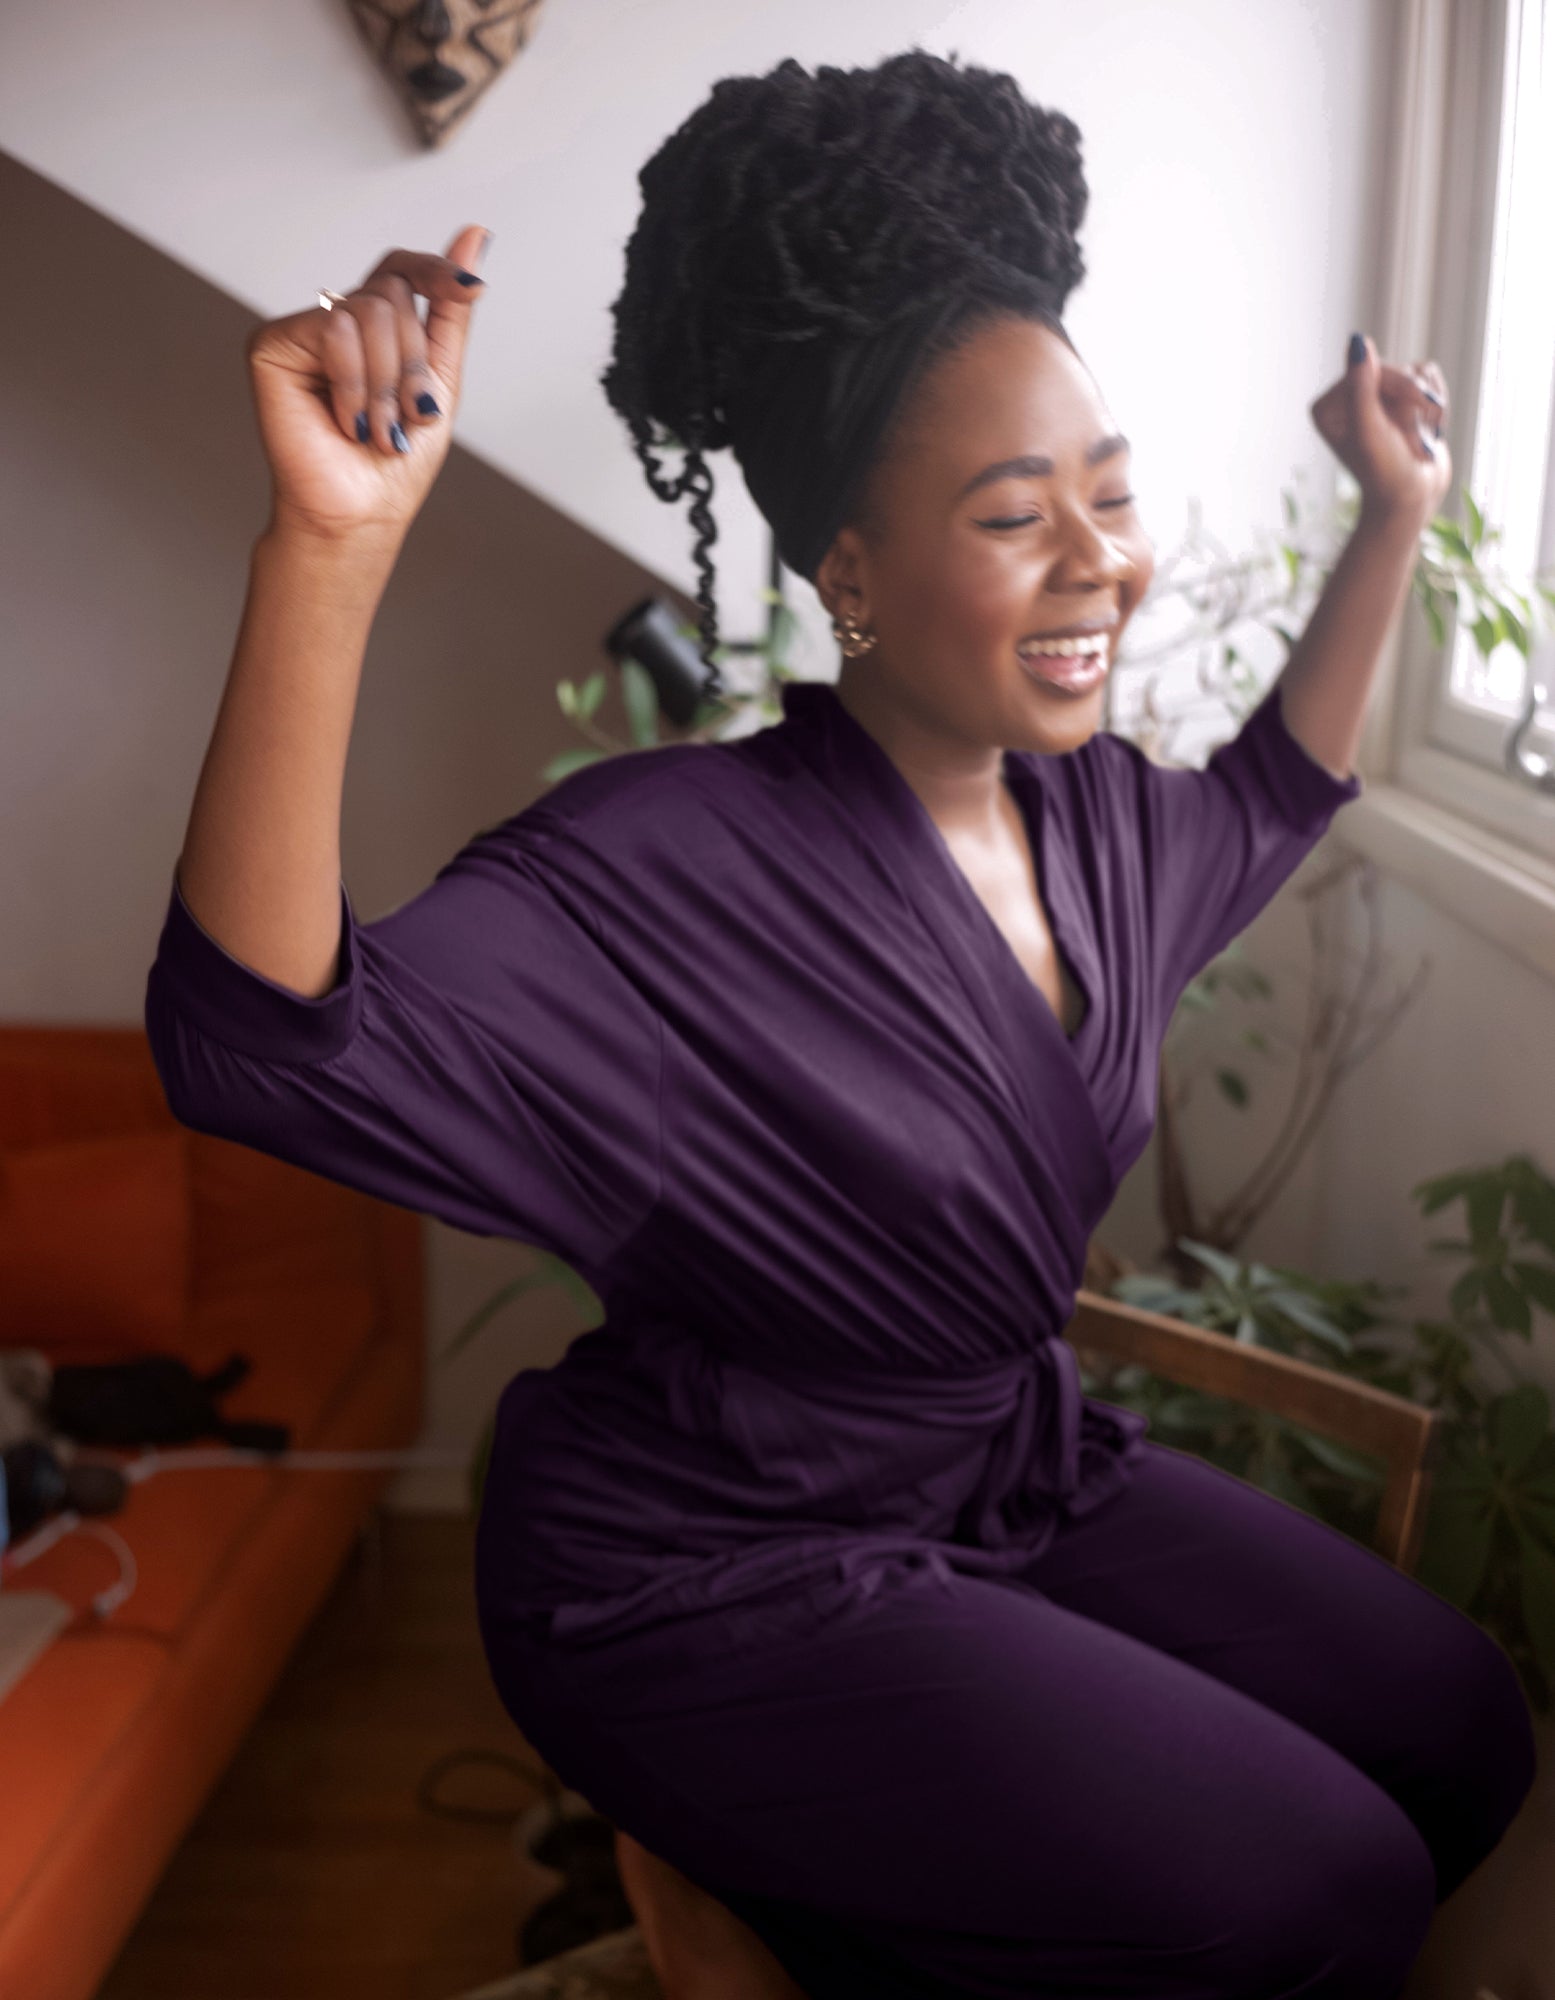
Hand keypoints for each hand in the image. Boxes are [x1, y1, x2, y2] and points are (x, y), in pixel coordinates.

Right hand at [245, 223, 490, 544]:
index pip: (401, 269)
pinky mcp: (271, 344)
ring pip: (369, 313)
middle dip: (413, 366)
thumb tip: (473, 235)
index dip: (435, 271)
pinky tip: (346, 421)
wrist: (361, 513)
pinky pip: (336, 332)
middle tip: (406, 419)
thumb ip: (450, 309)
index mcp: (373, 327)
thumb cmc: (396, 460)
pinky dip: (354, 384)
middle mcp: (335, 321)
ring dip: (387, 385)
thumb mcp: (439, 378)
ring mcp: (301, 330)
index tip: (468, 288)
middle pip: (392, 296)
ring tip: (377, 430)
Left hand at [1308, 335, 1452, 536]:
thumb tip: (1358, 340)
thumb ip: (1361, 387)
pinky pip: (1429, 377)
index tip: (1402, 422)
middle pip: (1395, 370)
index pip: (1369, 368)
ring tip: (1419, 439)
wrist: (1412, 501)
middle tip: (1418, 434)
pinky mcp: (1403, 401)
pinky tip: (1430, 430)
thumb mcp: (1370, 430)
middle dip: (1413, 402)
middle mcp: (1349, 398)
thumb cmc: (1386, 472)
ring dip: (1427, 406)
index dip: (1396, 390)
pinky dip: (1437, 404)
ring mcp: (1377, 399)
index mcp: (1329, 406)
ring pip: (1415, 373)